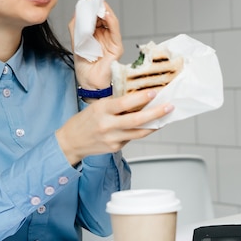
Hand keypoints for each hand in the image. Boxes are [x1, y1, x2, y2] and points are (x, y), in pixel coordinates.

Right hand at [56, 90, 173, 165]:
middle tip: (169, 107)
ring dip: (154, 124)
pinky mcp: (116, 148)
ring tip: (165, 116)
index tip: (153, 93)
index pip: (124, 103)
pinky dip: (141, 130)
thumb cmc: (84, 121)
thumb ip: (116, 103)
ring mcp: (112, 138)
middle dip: (156, 113)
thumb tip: (138, 97)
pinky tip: (148, 125)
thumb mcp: (97, 106)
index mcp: (102, 110)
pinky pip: (132, 138)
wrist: (71, 142)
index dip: (141, 98)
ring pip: (139, 132)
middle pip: (137, 120)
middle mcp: (107, 125)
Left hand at [68, 0, 122, 89]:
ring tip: (97, 1)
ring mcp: (113, 41)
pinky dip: (111, 20)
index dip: (93, 6)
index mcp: (97, 35)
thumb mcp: (76, 42)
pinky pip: (115, 30)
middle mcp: (107, 37)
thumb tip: (78, 10)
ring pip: (111, 21)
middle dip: (98, 5)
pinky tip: (105, 13)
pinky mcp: (117, 47)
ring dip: (104, 9)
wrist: (89, 83)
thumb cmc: (84, 66)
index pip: (97, 17)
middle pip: (105, 16)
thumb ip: (76, 27)